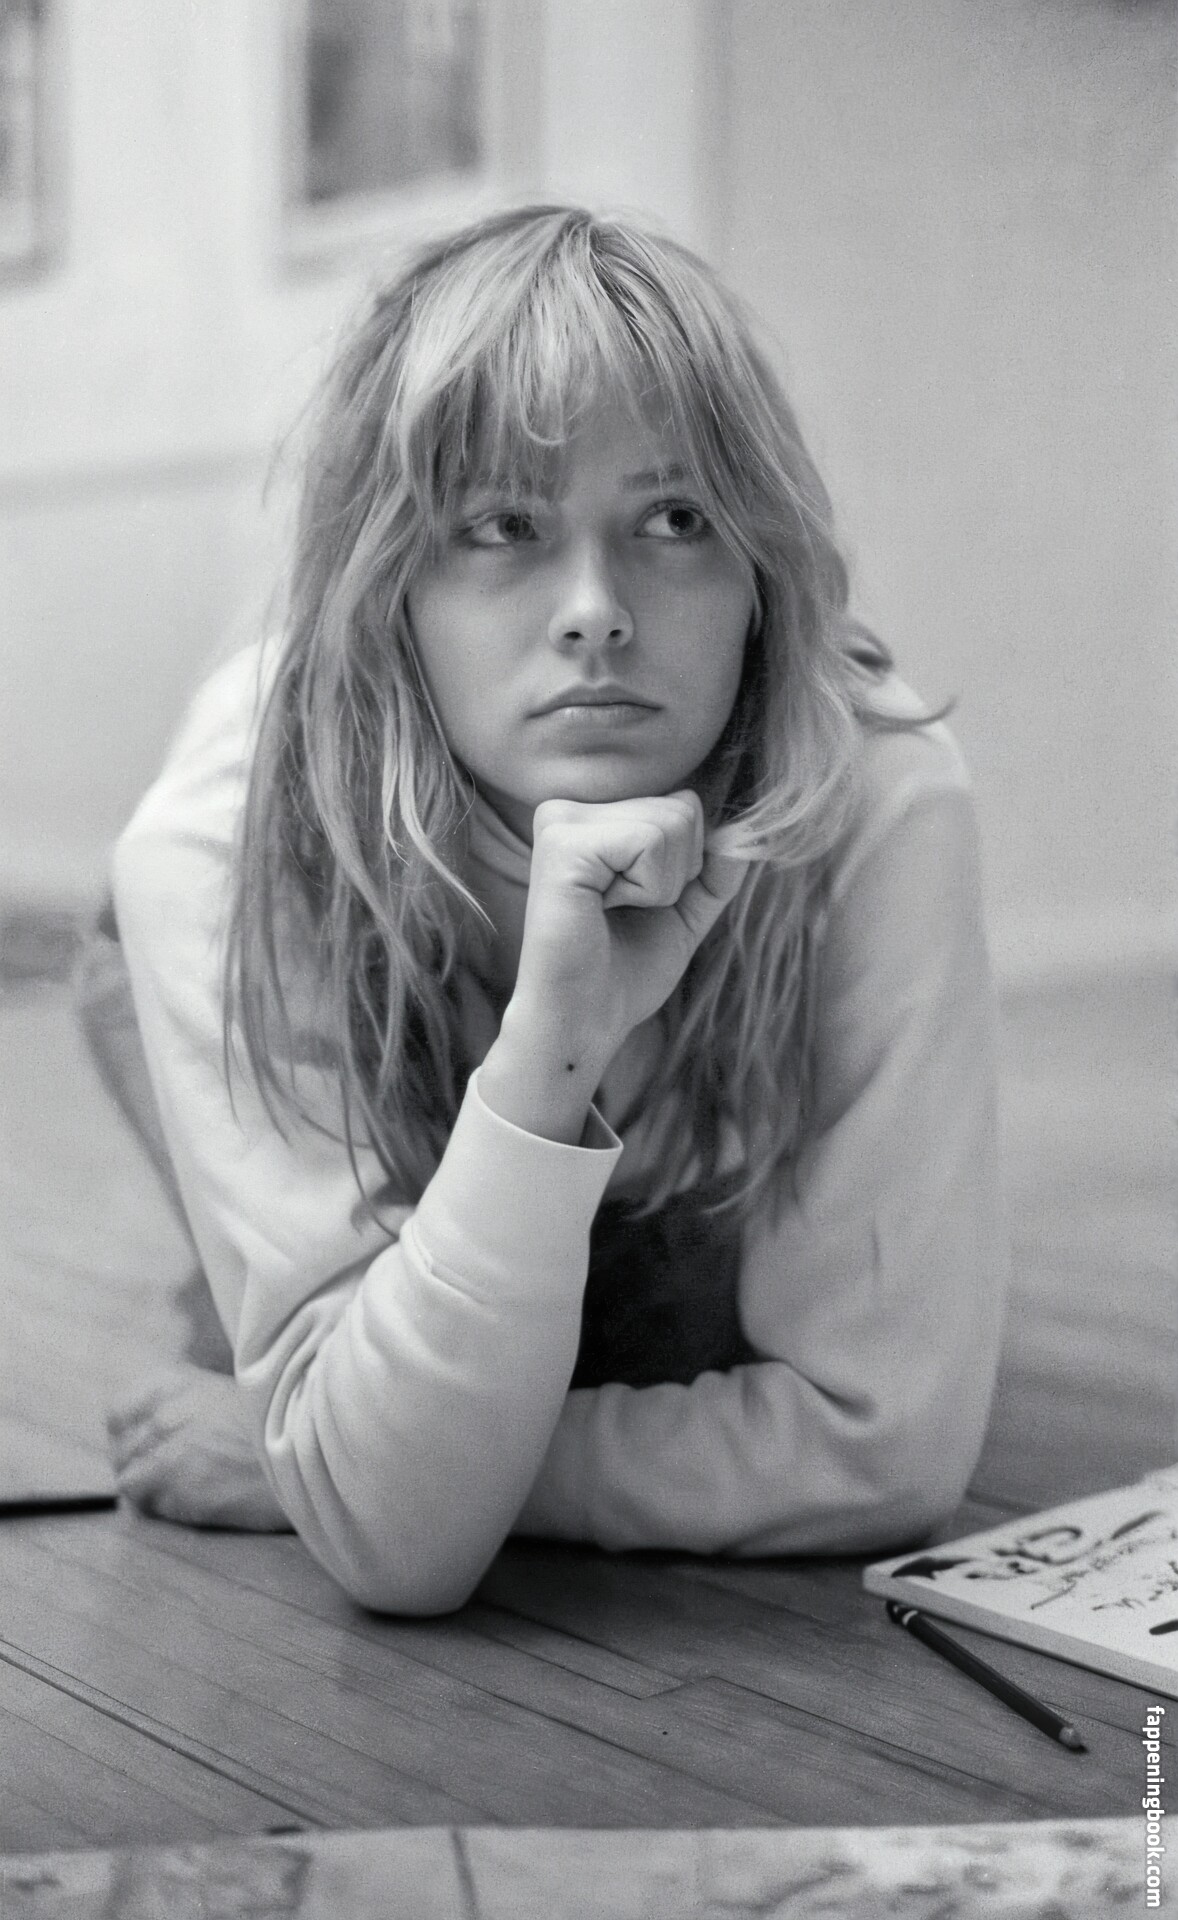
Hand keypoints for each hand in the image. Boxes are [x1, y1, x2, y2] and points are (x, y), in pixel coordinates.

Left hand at [107, 1364, 291, 1530]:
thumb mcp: (233, 1397)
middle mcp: (163, 1409)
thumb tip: (171, 1432)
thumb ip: (195, 1409)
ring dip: (149, 1488)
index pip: (121, 1412)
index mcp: (177, 1383)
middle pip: (122, 1447)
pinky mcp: (173, 1480)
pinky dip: (158, 1506)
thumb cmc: (281, 1423)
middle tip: (169, 1478)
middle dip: (140, 1464)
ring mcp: (164, 1445)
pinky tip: (190, 1504)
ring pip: (128, 1475)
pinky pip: (142, 1499)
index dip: (131, 1435)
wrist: (307, 1446)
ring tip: (184, 1494)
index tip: (149, 1449)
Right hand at [479, 792, 746, 1143]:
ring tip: (610, 914)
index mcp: (591, 819)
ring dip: (660, 886)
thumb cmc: (624, 972)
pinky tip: (602, 911)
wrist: (582, 1023)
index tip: (636, 906)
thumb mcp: (684, 913)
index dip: (685, 867)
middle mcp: (569, 810)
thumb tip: (749, 833)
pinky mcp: (561, 844)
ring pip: (672, 823)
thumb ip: (715, 871)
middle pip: (682, 809)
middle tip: (623, 914)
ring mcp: (560, 822)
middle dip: (676, 875)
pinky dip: (647, 888)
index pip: (684, 804)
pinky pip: (650, 842)